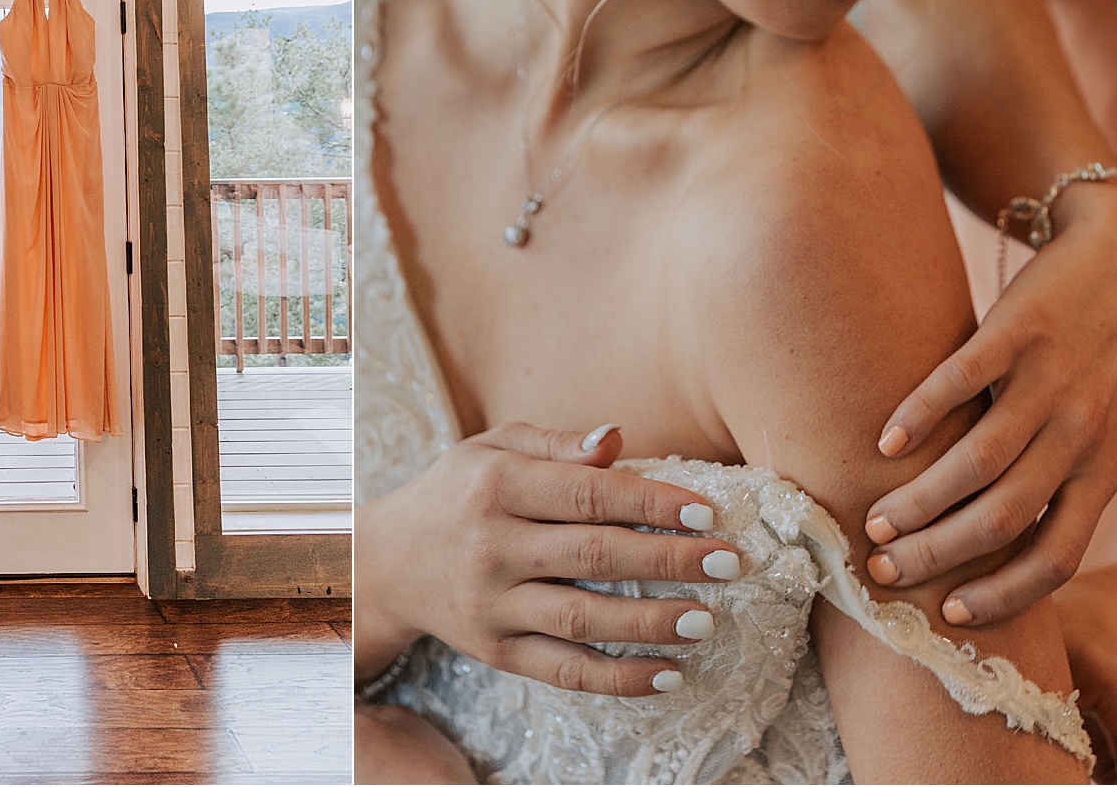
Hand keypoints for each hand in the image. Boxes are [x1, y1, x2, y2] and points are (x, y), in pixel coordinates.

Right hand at [354, 421, 741, 696]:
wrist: (387, 561)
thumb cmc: (458, 492)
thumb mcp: (493, 448)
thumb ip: (557, 444)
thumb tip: (618, 439)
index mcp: (498, 485)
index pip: (587, 494)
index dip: (651, 503)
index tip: (706, 510)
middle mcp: (494, 545)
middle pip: (595, 555)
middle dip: (670, 560)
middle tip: (729, 563)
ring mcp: (494, 604)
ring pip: (584, 619)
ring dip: (652, 622)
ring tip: (707, 620)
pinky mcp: (497, 651)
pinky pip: (566, 671)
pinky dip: (620, 677)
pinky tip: (669, 673)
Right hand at [861, 183, 1116, 622]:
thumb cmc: (1093, 361)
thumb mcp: (1092, 432)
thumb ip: (1049, 481)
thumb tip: (979, 546)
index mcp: (1101, 471)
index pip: (1055, 557)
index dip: (1003, 595)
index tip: (950, 612)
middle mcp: (1081, 434)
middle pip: (1003, 518)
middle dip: (938, 553)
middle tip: (885, 567)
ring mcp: (1051, 382)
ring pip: (978, 461)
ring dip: (918, 499)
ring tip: (874, 517)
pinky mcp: (1018, 331)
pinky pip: (959, 382)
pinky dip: (916, 416)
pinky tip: (882, 440)